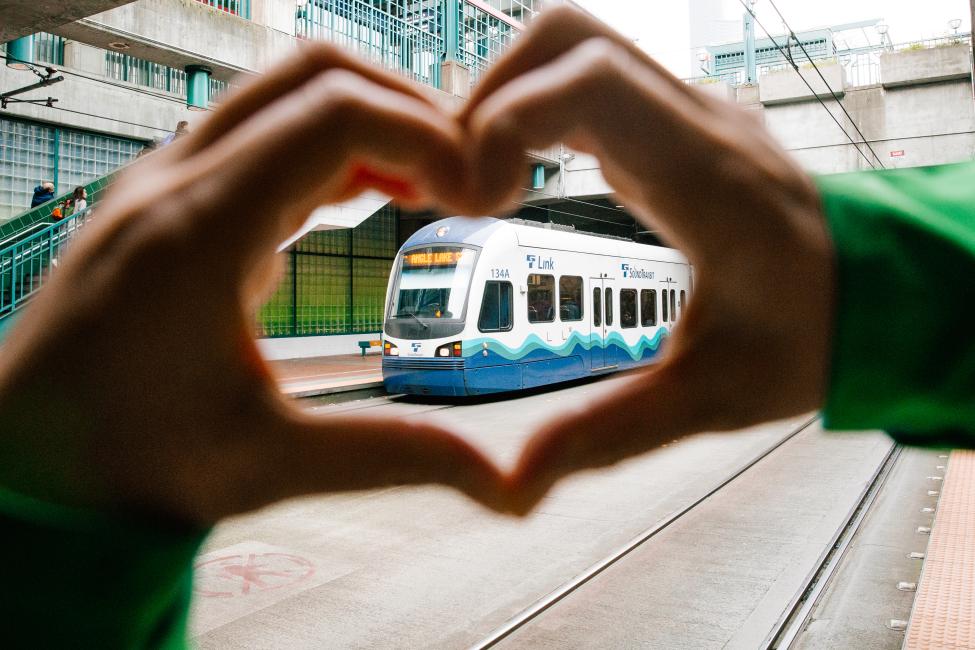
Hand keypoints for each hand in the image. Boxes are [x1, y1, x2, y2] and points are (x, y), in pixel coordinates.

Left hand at [0, 44, 506, 523]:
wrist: (25, 463)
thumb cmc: (123, 467)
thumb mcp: (269, 466)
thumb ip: (394, 457)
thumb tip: (503, 483)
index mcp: (197, 233)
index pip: (337, 115)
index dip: (429, 137)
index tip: (478, 195)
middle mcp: (172, 184)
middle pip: (312, 75)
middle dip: (408, 110)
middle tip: (465, 176)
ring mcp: (162, 185)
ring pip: (283, 95)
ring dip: (368, 122)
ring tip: (430, 186)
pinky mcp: (166, 203)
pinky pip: (259, 136)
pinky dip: (328, 150)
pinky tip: (365, 200)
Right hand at [459, 7, 835, 510]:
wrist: (875, 292)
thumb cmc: (809, 338)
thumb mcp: (711, 399)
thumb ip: (611, 431)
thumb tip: (516, 480)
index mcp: (707, 177)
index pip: (587, 80)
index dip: (502, 120)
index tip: (474, 199)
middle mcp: (696, 122)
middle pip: (566, 37)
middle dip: (488, 99)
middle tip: (461, 186)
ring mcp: (687, 111)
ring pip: (573, 46)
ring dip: (507, 100)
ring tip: (481, 183)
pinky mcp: (673, 121)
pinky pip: (590, 79)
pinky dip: (536, 111)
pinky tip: (521, 178)